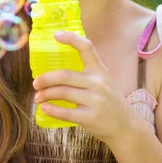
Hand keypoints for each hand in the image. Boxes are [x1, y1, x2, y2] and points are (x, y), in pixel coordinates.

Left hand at [32, 31, 143, 145]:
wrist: (126, 127)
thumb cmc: (109, 102)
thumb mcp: (104, 81)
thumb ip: (86, 74)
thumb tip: (54, 71)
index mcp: (100, 70)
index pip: (87, 48)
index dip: (71, 39)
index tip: (55, 35)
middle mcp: (98, 83)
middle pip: (65, 75)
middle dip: (46, 78)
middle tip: (35, 83)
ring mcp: (95, 100)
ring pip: (63, 93)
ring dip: (46, 94)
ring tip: (38, 97)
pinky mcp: (91, 117)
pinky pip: (66, 112)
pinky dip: (52, 110)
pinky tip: (44, 108)